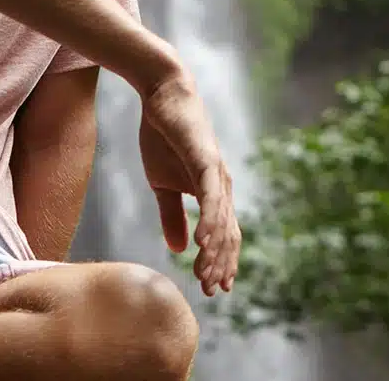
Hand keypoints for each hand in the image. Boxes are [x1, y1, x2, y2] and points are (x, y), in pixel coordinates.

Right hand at [137, 69, 238, 295]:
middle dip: (220, 264)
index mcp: (213, 193)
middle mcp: (222, 186)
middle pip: (227, 233)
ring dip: (216, 250)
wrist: (161, 97)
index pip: (223, 235)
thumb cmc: (164, 138)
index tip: (212, 289)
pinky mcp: (205, 159)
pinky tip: (204, 242)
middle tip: (211, 290)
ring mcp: (216, 172)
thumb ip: (172, 216)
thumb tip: (178, 248)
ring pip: (221, 219)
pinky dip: (210, 220)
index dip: (220, 262)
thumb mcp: (162, 184)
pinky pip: (210, 194)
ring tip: (208, 275)